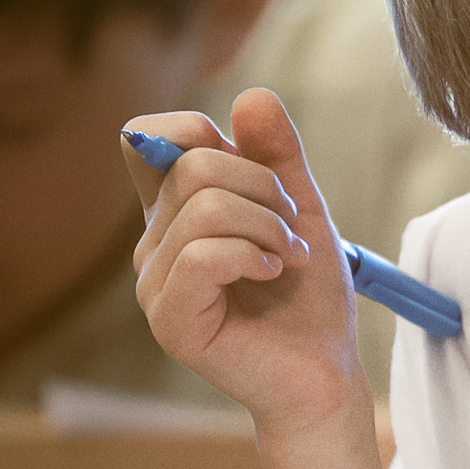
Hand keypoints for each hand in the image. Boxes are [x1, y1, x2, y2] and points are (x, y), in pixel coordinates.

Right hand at [126, 87, 366, 433]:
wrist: (325, 372)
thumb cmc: (308, 296)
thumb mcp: (300, 208)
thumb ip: (277, 155)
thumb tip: (251, 96)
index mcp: (174, 212)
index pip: (145, 138)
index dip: (198, 131)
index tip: (255, 166)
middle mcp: (153, 244)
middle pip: (191, 164)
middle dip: (261, 184)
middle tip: (291, 227)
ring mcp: (154, 284)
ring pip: (202, 206)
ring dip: (266, 224)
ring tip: (288, 257)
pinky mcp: (169, 320)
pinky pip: (201, 255)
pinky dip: (251, 254)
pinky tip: (273, 274)